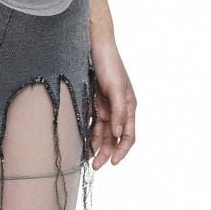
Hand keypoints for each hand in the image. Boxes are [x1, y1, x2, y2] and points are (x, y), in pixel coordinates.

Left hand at [88, 33, 135, 168]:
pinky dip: (88, 133)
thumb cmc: (108, 62)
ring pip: (101, 132)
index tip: (113, 162)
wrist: (93, 43)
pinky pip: (91, 122)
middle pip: (114, 137)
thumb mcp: (115, 87)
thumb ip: (118, 111)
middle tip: (95, 166)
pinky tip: (81, 142)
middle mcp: (118, 108)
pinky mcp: (93, 101)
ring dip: (96, 146)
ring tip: (87, 158)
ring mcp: (105, 105)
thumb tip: (118, 132)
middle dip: (106, 152)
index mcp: (128, 105)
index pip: (128, 135)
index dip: (122, 150)